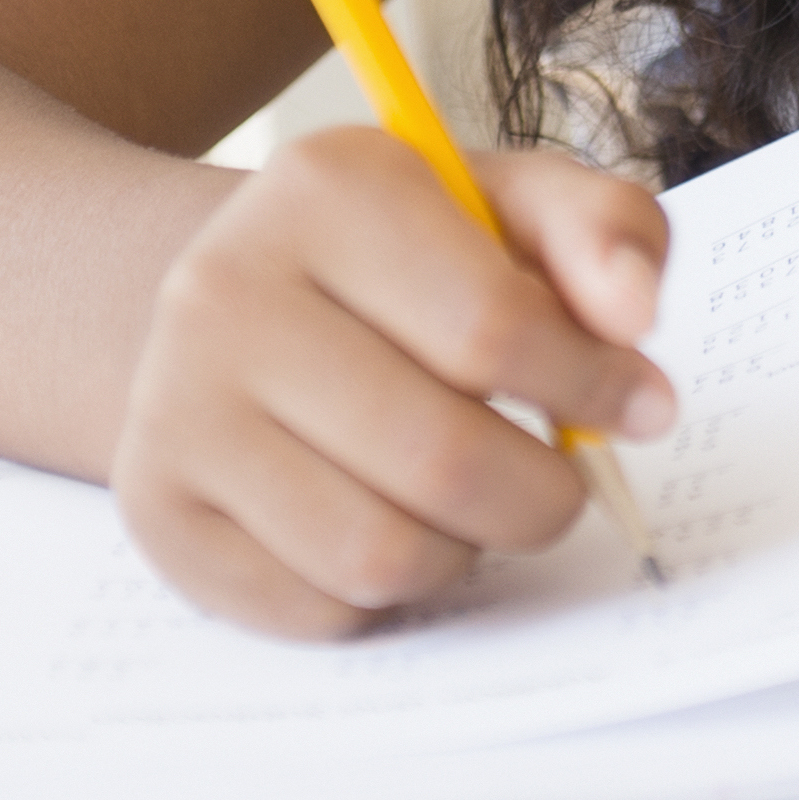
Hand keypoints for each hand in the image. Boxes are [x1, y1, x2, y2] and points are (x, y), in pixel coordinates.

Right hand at [111, 128, 676, 637]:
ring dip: (461, 549)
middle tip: (559, 483)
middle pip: (441, 458)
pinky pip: (318, 609)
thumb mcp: (511, 205)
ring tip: (467, 500)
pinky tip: (388, 520)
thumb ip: (605, 229)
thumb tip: (634, 314)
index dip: (594, 385)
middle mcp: (225, 290)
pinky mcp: (159, 510)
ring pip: (379, 555)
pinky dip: (383, 593)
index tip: (639, 404)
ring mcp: (176, 407)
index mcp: (326, 189)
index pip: (493, 327)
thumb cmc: (407, 260)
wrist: (242, 300)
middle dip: (542, 494)